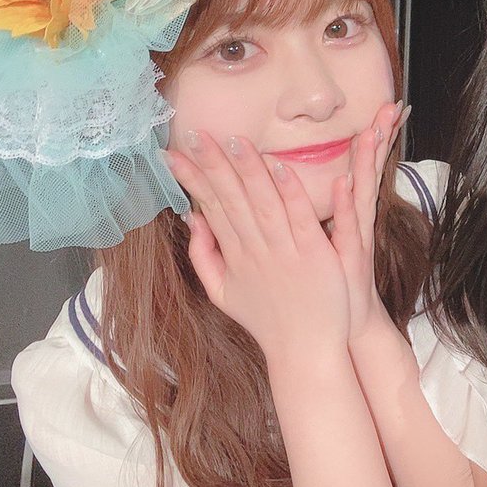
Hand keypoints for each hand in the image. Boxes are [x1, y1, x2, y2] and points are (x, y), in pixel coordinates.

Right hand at [164, 131, 351, 360]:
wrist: (304, 351)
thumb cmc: (267, 320)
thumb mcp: (223, 293)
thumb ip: (204, 257)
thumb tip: (193, 220)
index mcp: (234, 254)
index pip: (209, 206)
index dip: (192, 178)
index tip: (172, 152)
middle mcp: (254, 249)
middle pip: (230, 199)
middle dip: (213, 165)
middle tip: (197, 135)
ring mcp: (283, 251)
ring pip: (263, 203)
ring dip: (249, 170)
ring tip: (236, 141)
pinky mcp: (313, 254)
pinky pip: (300, 217)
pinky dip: (291, 192)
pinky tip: (281, 167)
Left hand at [330, 100, 410, 342]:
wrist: (344, 325)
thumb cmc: (331, 284)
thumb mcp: (326, 239)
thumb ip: (327, 210)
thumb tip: (324, 183)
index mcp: (351, 213)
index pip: (365, 166)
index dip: (376, 138)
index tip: (386, 106)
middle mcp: (358, 220)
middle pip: (372, 170)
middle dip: (382, 138)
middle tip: (392, 106)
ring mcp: (356, 237)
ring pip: (365, 191)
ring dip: (369, 161)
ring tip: (374, 130)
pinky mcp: (349, 255)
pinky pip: (349, 225)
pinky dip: (348, 203)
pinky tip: (347, 181)